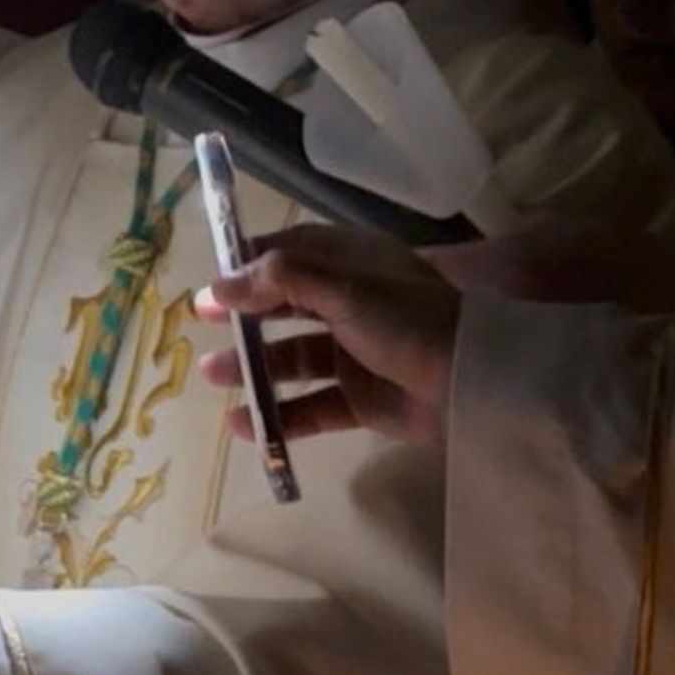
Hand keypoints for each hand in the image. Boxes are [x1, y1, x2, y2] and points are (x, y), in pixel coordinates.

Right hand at [196, 225, 458, 447]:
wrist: (474, 384)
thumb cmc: (409, 321)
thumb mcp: (345, 289)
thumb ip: (280, 281)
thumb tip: (219, 286)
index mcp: (353, 262)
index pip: (293, 250)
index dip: (251, 260)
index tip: (211, 277)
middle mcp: (352, 303)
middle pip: (287, 304)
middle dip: (245, 314)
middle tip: (200, 323)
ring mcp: (356, 354)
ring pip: (294, 358)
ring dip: (254, 366)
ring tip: (211, 376)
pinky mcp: (361, 400)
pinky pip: (311, 406)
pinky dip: (278, 415)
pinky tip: (244, 425)